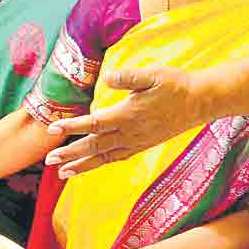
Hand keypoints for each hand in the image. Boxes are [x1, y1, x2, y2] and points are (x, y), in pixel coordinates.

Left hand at [45, 67, 198, 177]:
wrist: (200, 101)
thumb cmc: (175, 85)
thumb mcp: (152, 75)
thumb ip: (128, 76)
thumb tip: (108, 76)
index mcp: (128, 115)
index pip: (94, 123)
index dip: (72, 126)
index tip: (52, 129)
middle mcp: (130, 133)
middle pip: (94, 146)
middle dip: (70, 154)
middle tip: (48, 160)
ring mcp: (137, 141)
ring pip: (104, 157)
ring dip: (82, 165)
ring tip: (62, 173)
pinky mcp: (143, 145)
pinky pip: (117, 158)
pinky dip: (101, 163)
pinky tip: (90, 166)